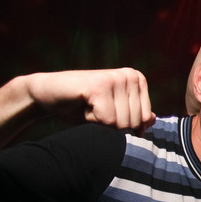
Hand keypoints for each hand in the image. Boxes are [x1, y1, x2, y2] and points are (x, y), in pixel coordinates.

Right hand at [28, 68, 154, 131]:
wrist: (47, 94)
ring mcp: (116, 78)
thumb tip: (152, 120)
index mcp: (138, 80)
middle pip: (134, 123)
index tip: (106, 112)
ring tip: (88, 107)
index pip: (144, 120)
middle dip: (111, 126)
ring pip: (120, 123)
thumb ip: (134, 116)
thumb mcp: (113, 114)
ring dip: (100, 124)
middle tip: (94, 109)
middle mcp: (130, 75)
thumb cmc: (81, 106)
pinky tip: (82, 106)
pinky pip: (106, 120)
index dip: (123, 125)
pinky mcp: (99, 85)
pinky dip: (91, 121)